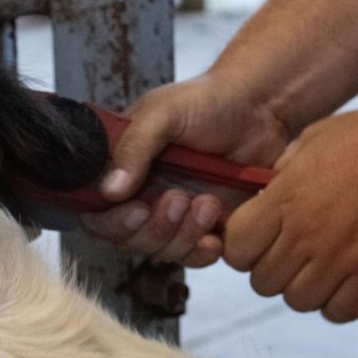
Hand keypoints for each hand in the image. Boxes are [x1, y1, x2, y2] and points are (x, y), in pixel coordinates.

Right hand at [80, 70, 290, 266]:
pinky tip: (215, 235)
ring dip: (182, 236)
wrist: (259, 107)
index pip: (97, 213)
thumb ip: (133, 148)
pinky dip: (201, 252)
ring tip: (209, 202)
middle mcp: (142, 196)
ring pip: (160, 252)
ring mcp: (173, 216)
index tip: (137, 209)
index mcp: (122, 170)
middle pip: (127, 240)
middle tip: (179, 199)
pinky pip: (193, 257)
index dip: (111, 222)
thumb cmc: (207, 101)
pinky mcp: (204, 228)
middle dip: (153, 229)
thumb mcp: (162, 113)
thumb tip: (109, 191)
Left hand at [223, 100, 357, 321]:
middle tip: (295, 254)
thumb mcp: (313, 140)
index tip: (260, 241)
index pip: (236, 249)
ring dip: (305, 289)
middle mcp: (308, 232)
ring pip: (297, 301)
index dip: (243, 249)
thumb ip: (282, 175)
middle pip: (262, 282)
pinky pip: (338, 312)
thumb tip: (261, 199)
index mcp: (285, 198)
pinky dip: (338, 303)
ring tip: (323, 266)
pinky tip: (348, 280)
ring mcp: (343, 257)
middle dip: (272, 271)